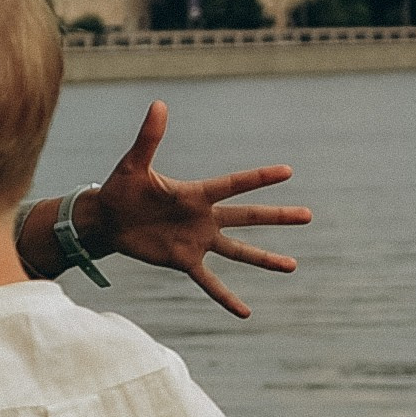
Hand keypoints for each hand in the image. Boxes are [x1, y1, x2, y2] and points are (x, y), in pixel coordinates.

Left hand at [81, 99, 310, 319]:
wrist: (107, 219)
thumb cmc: (120, 188)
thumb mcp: (134, 164)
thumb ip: (150, 137)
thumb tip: (159, 104)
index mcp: (196, 193)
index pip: (233, 184)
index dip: (259, 178)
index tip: (287, 171)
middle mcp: (203, 217)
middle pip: (247, 217)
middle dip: (277, 217)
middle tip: (308, 215)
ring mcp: (197, 241)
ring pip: (238, 251)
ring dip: (265, 259)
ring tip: (293, 266)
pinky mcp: (184, 261)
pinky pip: (209, 282)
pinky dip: (225, 297)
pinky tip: (245, 312)